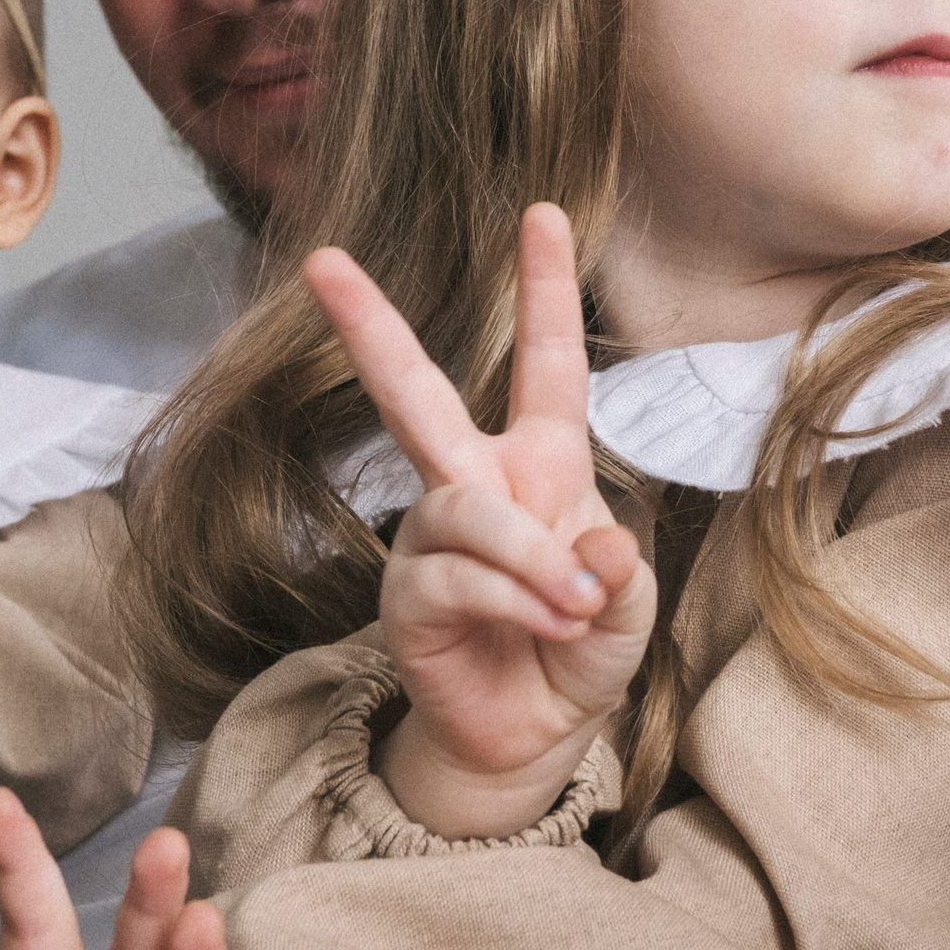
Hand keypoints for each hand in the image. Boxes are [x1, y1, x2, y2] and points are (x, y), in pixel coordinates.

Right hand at [305, 203, 651, 838]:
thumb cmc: (577, 651)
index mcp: (538, 466)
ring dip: (531, 559)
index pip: (545, 365)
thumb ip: (619, 574)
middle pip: (414, 394)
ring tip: (574, 605)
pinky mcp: (408, 598)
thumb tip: (595, 544)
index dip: (544, 291)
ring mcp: (432, 540)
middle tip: (324, 262)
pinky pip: (454, 576)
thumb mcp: (625, 610)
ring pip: (464, 511)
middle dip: (370, 327)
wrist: (531, 737)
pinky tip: (547, 625)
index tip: (541, 213)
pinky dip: (513, 599)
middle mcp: (473, 486)